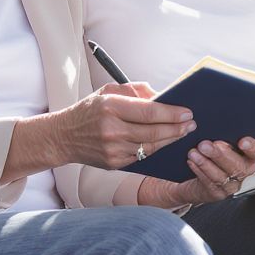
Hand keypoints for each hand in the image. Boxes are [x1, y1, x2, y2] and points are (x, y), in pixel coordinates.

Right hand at [51, 84, 195, 169]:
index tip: (186, 112)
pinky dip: (156, 149)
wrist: (64, 136)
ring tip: (183, 132)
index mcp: (110, 106)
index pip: (149, 111)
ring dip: (171, 140)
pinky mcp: (114, 164)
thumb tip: (162, 96)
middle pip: (154, 131)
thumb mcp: (108, 91)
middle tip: (191, 124)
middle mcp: (111, 129)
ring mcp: (113, 150)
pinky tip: (166, 142)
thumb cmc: (89, 110)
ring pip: (151, 146)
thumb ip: (136, 90)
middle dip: (177, 128)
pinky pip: (142, 156)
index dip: (171, 113)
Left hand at [144, 136, 254, 206]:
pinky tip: (191, 161)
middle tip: (205, 144)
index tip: (242, 141)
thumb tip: (218, 114)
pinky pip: (209, 183)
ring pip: (222, 176)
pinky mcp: (218, 193)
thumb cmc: (211, 147)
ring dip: (206, 163)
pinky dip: (199, 171)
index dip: (252, 147)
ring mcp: (232, 183)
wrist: (195, 172)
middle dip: (221, 155)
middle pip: (239, 166)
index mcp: (250, 154)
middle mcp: (244, 169)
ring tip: (193, 152)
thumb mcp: (220, 136)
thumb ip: (224, 129)